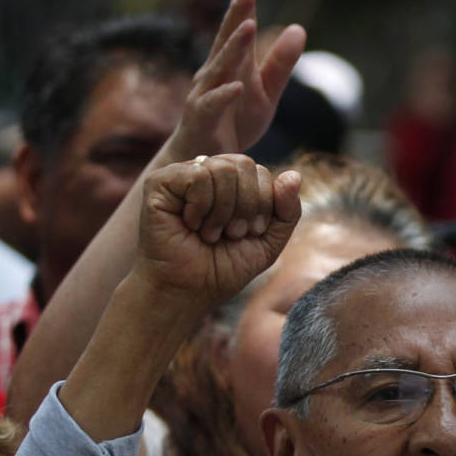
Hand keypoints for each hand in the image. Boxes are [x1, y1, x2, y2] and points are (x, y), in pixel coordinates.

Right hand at [133, 154, 301, 306]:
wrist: (187, 291)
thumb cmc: (224, 268)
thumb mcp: (269, 241)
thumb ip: (287, 209)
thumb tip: (295, 174)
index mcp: (232, 184)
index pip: (260, 171)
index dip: (263, 203)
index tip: (250, 233)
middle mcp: (207, 173)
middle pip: (244, 164)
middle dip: (246, 206)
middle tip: (231, 234)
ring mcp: (182, 175)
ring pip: (222, 168)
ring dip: (223, 211)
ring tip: (210, 233)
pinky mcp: (159, 182)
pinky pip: (197, 175)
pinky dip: (202, 206)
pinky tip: (191, 224)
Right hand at [171, 0, 306, 157]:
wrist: (208, 163)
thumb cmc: (236, 123)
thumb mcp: (267, 92)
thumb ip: (281, 63)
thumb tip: (299, 28)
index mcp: (232, 63)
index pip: (238, 25)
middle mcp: (215, 72)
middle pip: (226, 38)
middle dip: (236, 14)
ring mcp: (205, 93)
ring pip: (220, 67)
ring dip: (234, 47)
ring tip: (249, 26)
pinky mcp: (201, 118)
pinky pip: (214, 104)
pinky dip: (226, 95)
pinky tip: (238, 84)